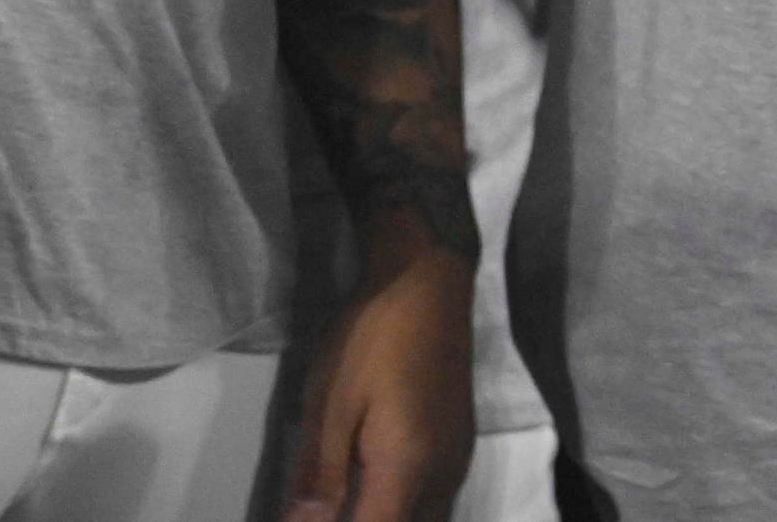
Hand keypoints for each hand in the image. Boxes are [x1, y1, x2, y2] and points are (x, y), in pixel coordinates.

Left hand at [284, 233, 472, 521]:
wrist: (428, 278)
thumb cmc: (372, 336)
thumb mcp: (330, 403)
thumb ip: (319, 475)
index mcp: (406, 468)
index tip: (315, 515)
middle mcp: (442, 474)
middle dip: (370, 519)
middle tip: (330, 505)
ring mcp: (457, 458)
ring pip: (429, 516)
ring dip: (391, 513)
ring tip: (352, 498)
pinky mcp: (460, 441)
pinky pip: (437, 498)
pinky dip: (408, 506)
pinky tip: (378, 488)